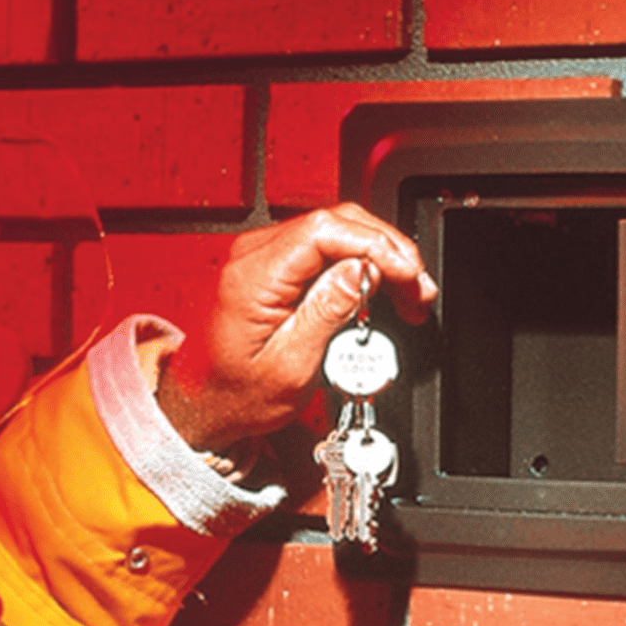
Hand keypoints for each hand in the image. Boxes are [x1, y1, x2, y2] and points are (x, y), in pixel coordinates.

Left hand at [158, 203, 436, 451]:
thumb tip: (363, 270)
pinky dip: (363, 263)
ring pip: (338, 231)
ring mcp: (264, 255)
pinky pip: (327, 247)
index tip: (407, 274)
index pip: (324, 230)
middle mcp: (254, 255)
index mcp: (253, 276)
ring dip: (381, 257)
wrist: (207, 404)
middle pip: (337, 221)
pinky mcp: (276, 266)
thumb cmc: (237, 393)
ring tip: (410, 294)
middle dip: (388, 250)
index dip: (376, 245)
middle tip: (418, 290)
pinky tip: (384, 287)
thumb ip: (327, 312)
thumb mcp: (290, 365)